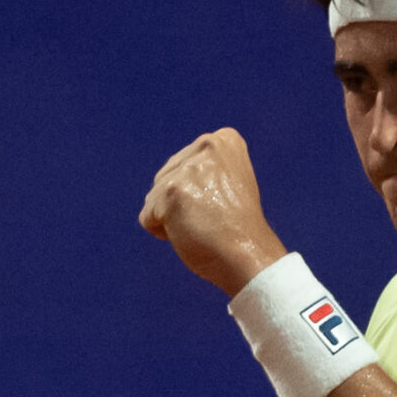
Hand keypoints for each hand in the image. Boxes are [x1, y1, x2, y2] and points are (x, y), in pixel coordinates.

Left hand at [138, 128, 290, 296]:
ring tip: (203, 226)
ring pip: (154, 197)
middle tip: (212, 218)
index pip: (184, 164)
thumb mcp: (230, 183)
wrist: (249, 256)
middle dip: (180, 203)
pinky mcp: (172, 191)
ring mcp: (188, 168)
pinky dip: (163, 232)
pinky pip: (147, 217)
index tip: (221, 203)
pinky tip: (190, 234)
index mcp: (224, 140)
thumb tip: (170, 179)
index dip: (195, 191)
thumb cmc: (239, 229)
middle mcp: (206, 145)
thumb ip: (204, 171)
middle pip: (166, 177)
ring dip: (171, 219)